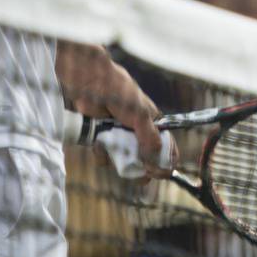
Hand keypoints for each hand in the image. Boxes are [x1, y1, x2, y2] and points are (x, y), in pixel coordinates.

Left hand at [56, 42, 168, 179]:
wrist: (90, 83)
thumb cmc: (120, 92)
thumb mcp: (140, 115)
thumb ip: (150, 139)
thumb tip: (157, 163)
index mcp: (153, 124)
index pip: (165, 147)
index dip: (164, 162)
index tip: (159, 173)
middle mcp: (138, 132)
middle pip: (144, 159)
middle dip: (139, 167)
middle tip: (137, 173)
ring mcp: (120, 136)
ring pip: (123, 160)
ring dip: (117, 159)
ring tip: (111, 146)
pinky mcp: (102, 138)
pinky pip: (105, 157)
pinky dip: (101, 154)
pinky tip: (98, 144)